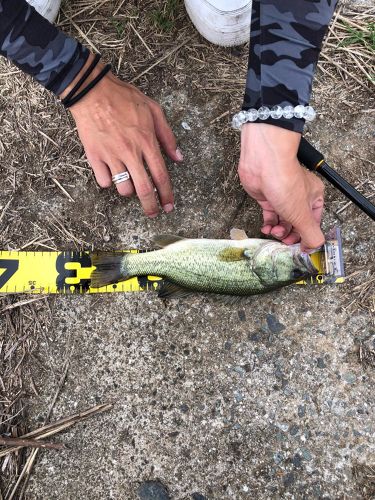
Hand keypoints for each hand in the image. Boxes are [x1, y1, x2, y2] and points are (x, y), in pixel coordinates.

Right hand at [61, 57, 182, 216]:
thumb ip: (168, 136)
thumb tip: (178, 158)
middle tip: (153, 213)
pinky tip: (112, 173)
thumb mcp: (153, 110)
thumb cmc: (124, 98)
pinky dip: (109, 181)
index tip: (168, 206)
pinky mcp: (94, 156)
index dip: (166, 195)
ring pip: (123, 189)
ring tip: (130, 183)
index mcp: (147, 142)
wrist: (92, 91)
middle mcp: (130, 152)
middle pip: (144, 189)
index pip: (161, 176)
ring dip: (129, 190)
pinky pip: (104, 181)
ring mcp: (111, 156)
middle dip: (150, 206)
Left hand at [238, 123, 324, 251]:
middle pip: (297, 223)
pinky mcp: (268, 197)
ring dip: (279, 230)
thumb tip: (314, 247)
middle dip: (290, 234)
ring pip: (283, 220)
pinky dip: (268, 224)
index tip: (301, 248)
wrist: (263, 165)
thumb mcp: (302, 215)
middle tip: (284, 241)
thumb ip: (310, 234)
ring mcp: (282, 196)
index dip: (307, 236)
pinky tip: (266, 229)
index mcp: (314, 197)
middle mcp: (300, 196)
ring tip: (274, 233)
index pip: (314, 222)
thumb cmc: (285, 181)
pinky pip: (270, 215)